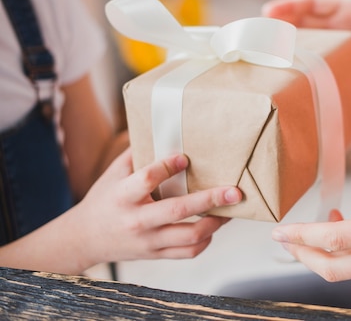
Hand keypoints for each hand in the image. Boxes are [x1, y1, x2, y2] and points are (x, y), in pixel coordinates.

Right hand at [70, 149, 241, 268]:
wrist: (84, 239)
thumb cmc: (104, 199)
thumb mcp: (113, 173)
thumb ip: (137, 153)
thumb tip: (164, 127)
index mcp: (123, 196)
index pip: (147, 179)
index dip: (167, 167)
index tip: (186, 157)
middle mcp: (136, 220)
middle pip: (177, 210)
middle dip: (210, 200)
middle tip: (234, 191)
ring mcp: (148, 241)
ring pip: (189, 236)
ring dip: (215, 222)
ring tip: (230, 209)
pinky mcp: (156, 255)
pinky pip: (187, 252)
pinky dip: (205, 240)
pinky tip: (212, 226)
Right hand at [262, 0, 350, 78]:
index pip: (313, 2)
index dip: (289, 6)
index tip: (266, 14)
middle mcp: (347, 22)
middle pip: (306, 20)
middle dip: (280, 25)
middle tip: (256, 38)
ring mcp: (350, 41)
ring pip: (312, 40)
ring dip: (290, 45)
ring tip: (267, 56)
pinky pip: (325, 59)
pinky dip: (307, 63)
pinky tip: (294, 73)